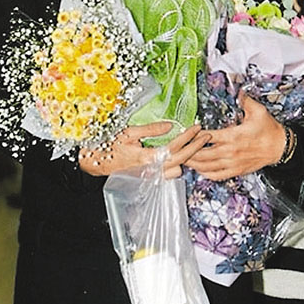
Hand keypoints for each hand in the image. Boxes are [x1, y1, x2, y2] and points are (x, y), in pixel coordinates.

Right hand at [78, 122, 209, 177]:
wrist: (97, 163)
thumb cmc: (111, 146)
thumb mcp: (130, 133)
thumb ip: (151, 130)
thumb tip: (170, 125)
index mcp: (148, 157)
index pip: (175, 146)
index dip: (188, 136)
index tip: (197, 127)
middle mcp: (153, 169)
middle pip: (182, 159)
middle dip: (196, 147)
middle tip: (206, 135)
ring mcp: (152, 176)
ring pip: (178, 169)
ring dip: (188, 157)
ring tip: (196, 144)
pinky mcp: (150, 178)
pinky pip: (170, 173)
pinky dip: (178, 164)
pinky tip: (182, 154)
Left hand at [185, 93, 285, 180]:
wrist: (280, 148)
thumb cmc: (269, 130)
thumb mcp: (258, 111)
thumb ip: (245, 100)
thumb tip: (238, 91)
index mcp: (233, 136)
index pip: (206, 137)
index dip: (194, 135)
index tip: (187, 132)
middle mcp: (230, 151)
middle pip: (201, 154)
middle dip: (188, 151)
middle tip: (179, 147)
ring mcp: (232, 163)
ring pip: (206, 167)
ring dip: (193, 163)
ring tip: (183, 158)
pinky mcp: (236, 171)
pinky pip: (217, 175)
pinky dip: (205, 174)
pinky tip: (199, 169)